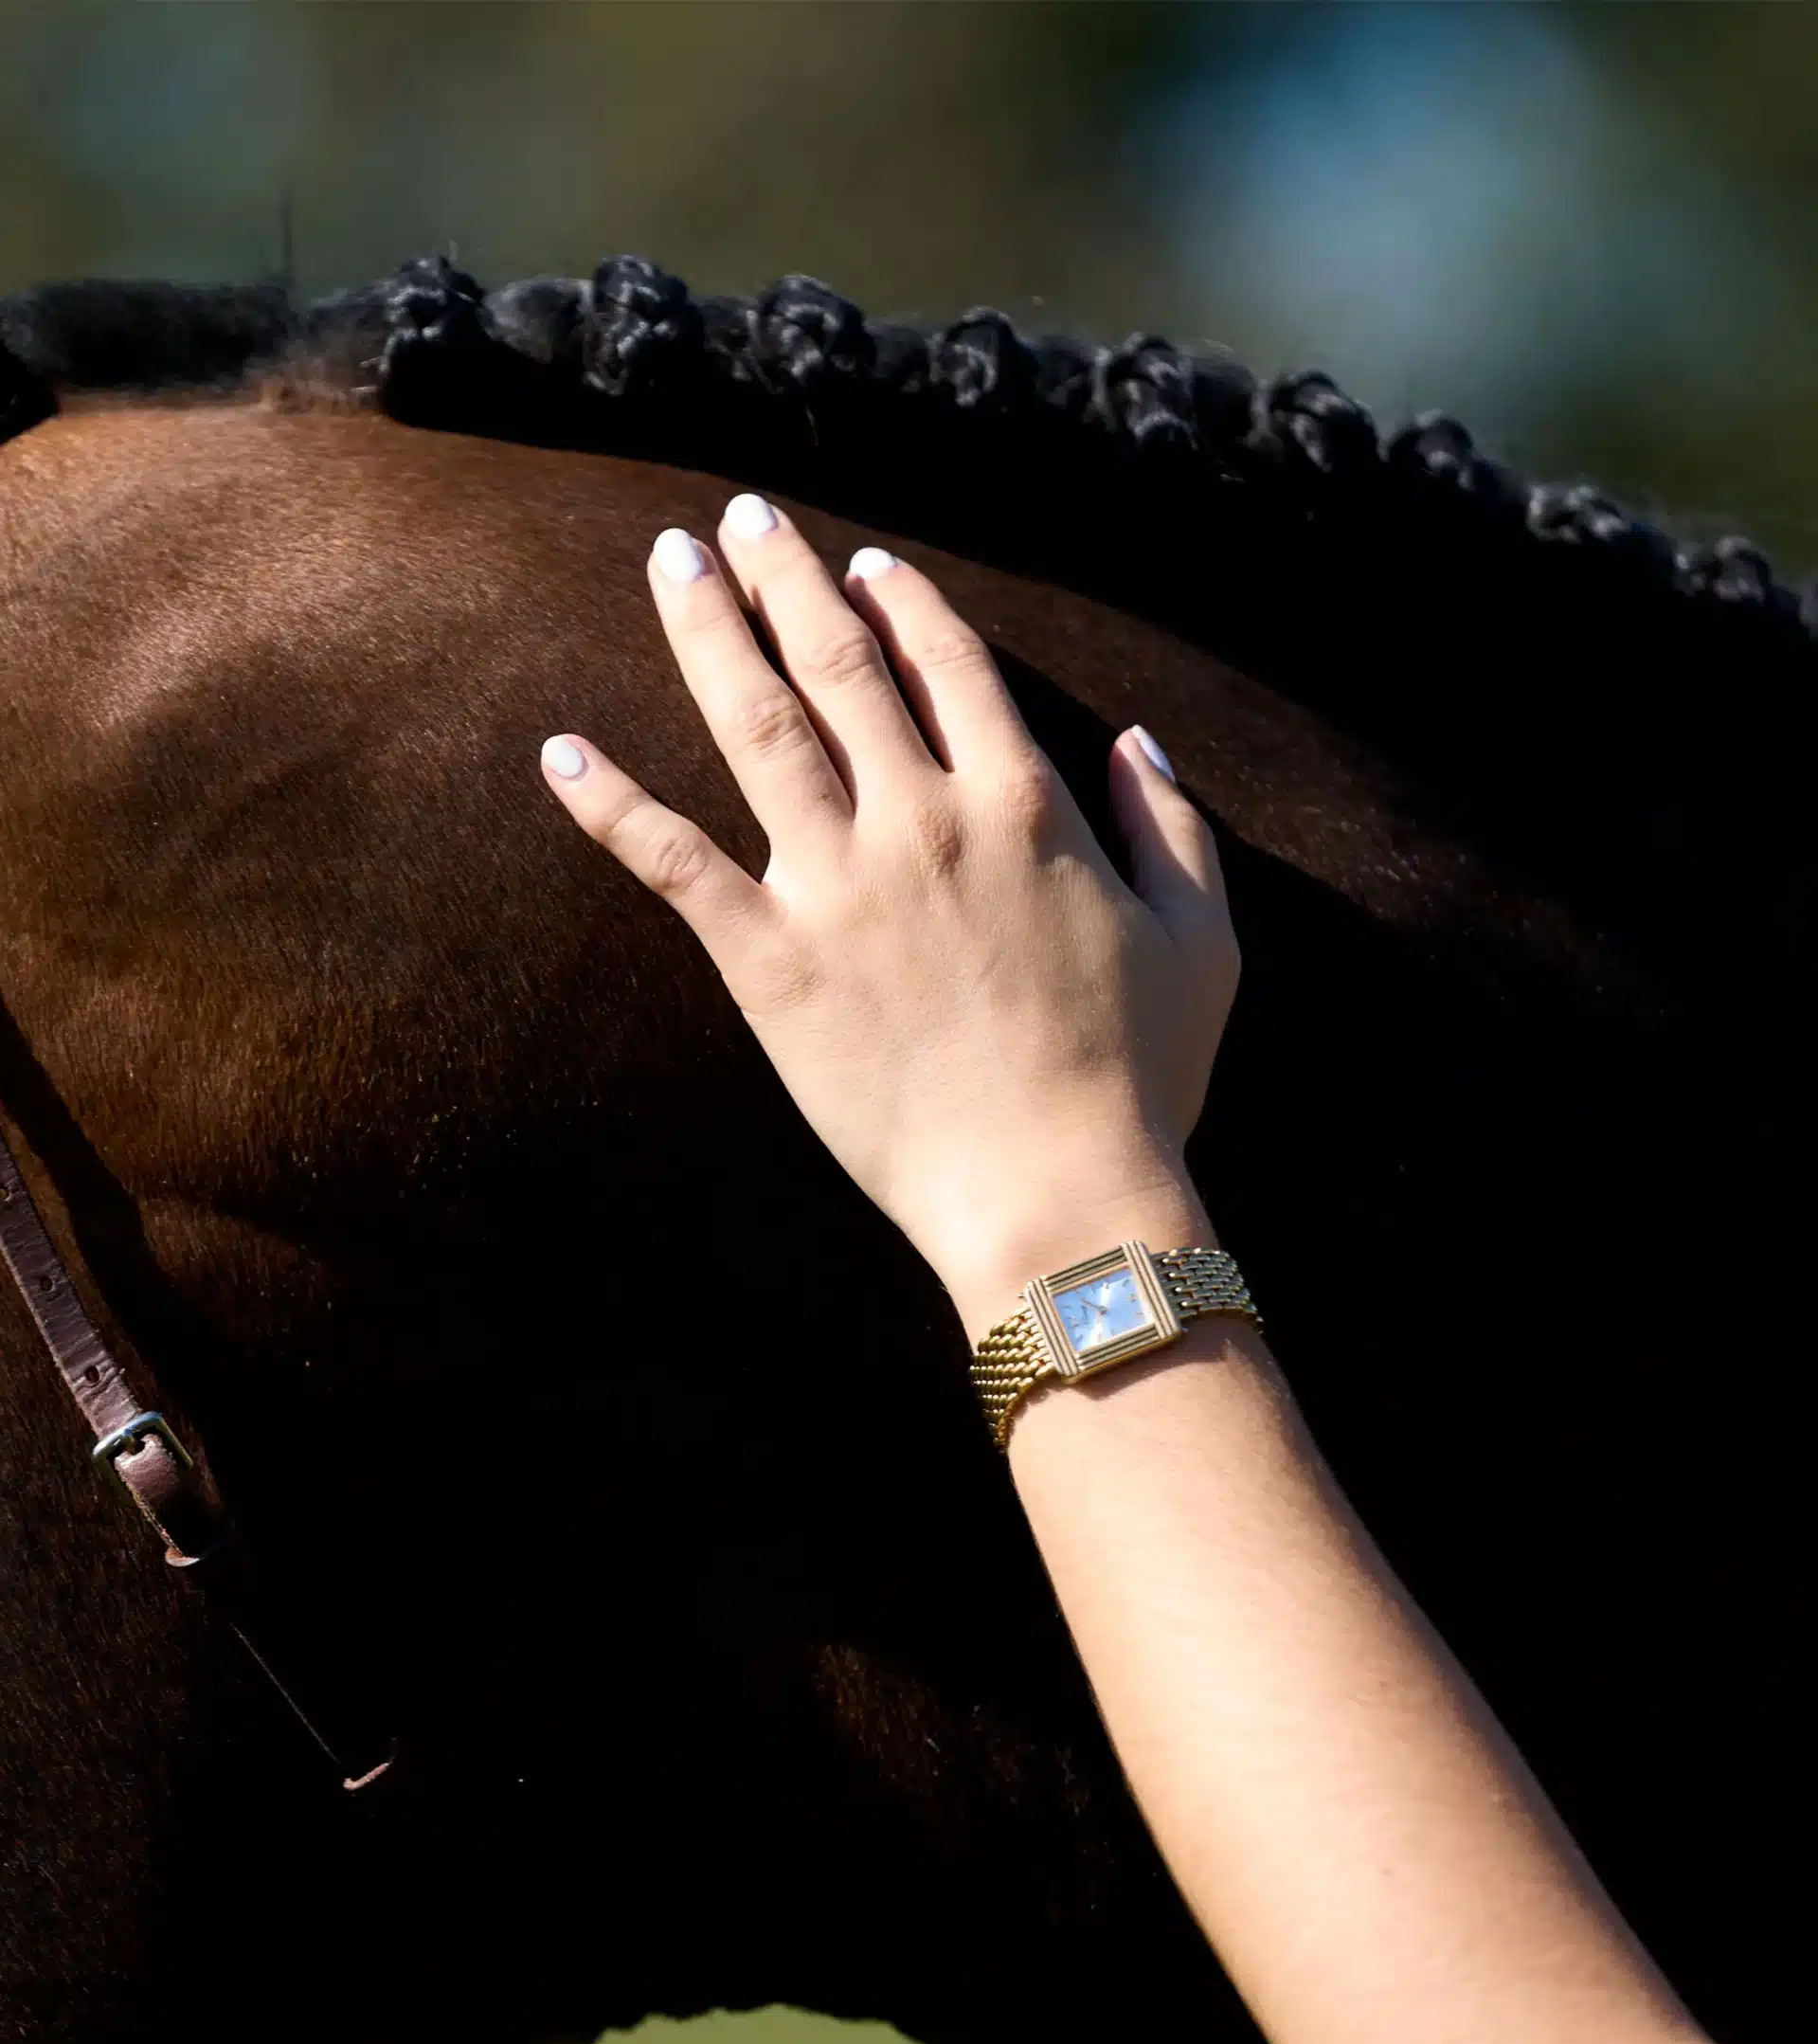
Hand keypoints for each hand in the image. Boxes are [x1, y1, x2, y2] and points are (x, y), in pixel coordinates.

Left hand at [539, 497, 1237, 1335]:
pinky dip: (610, 802)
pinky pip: (672, 861)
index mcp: (1022, 804)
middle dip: (783, 577)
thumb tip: (1135, 744)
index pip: (945, 665)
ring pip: (754, 722)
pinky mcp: (767, 962)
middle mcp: (920, 819)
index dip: (901, 601)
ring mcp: (834, 885)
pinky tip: (560, 749)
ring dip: (705, 630)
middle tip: (739, 518)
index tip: (863, 563)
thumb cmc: (1139, 1081)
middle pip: (837, 662)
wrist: (1055, 1197)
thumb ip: (1172, 829)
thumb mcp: (1200, 942)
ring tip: (669, 561)